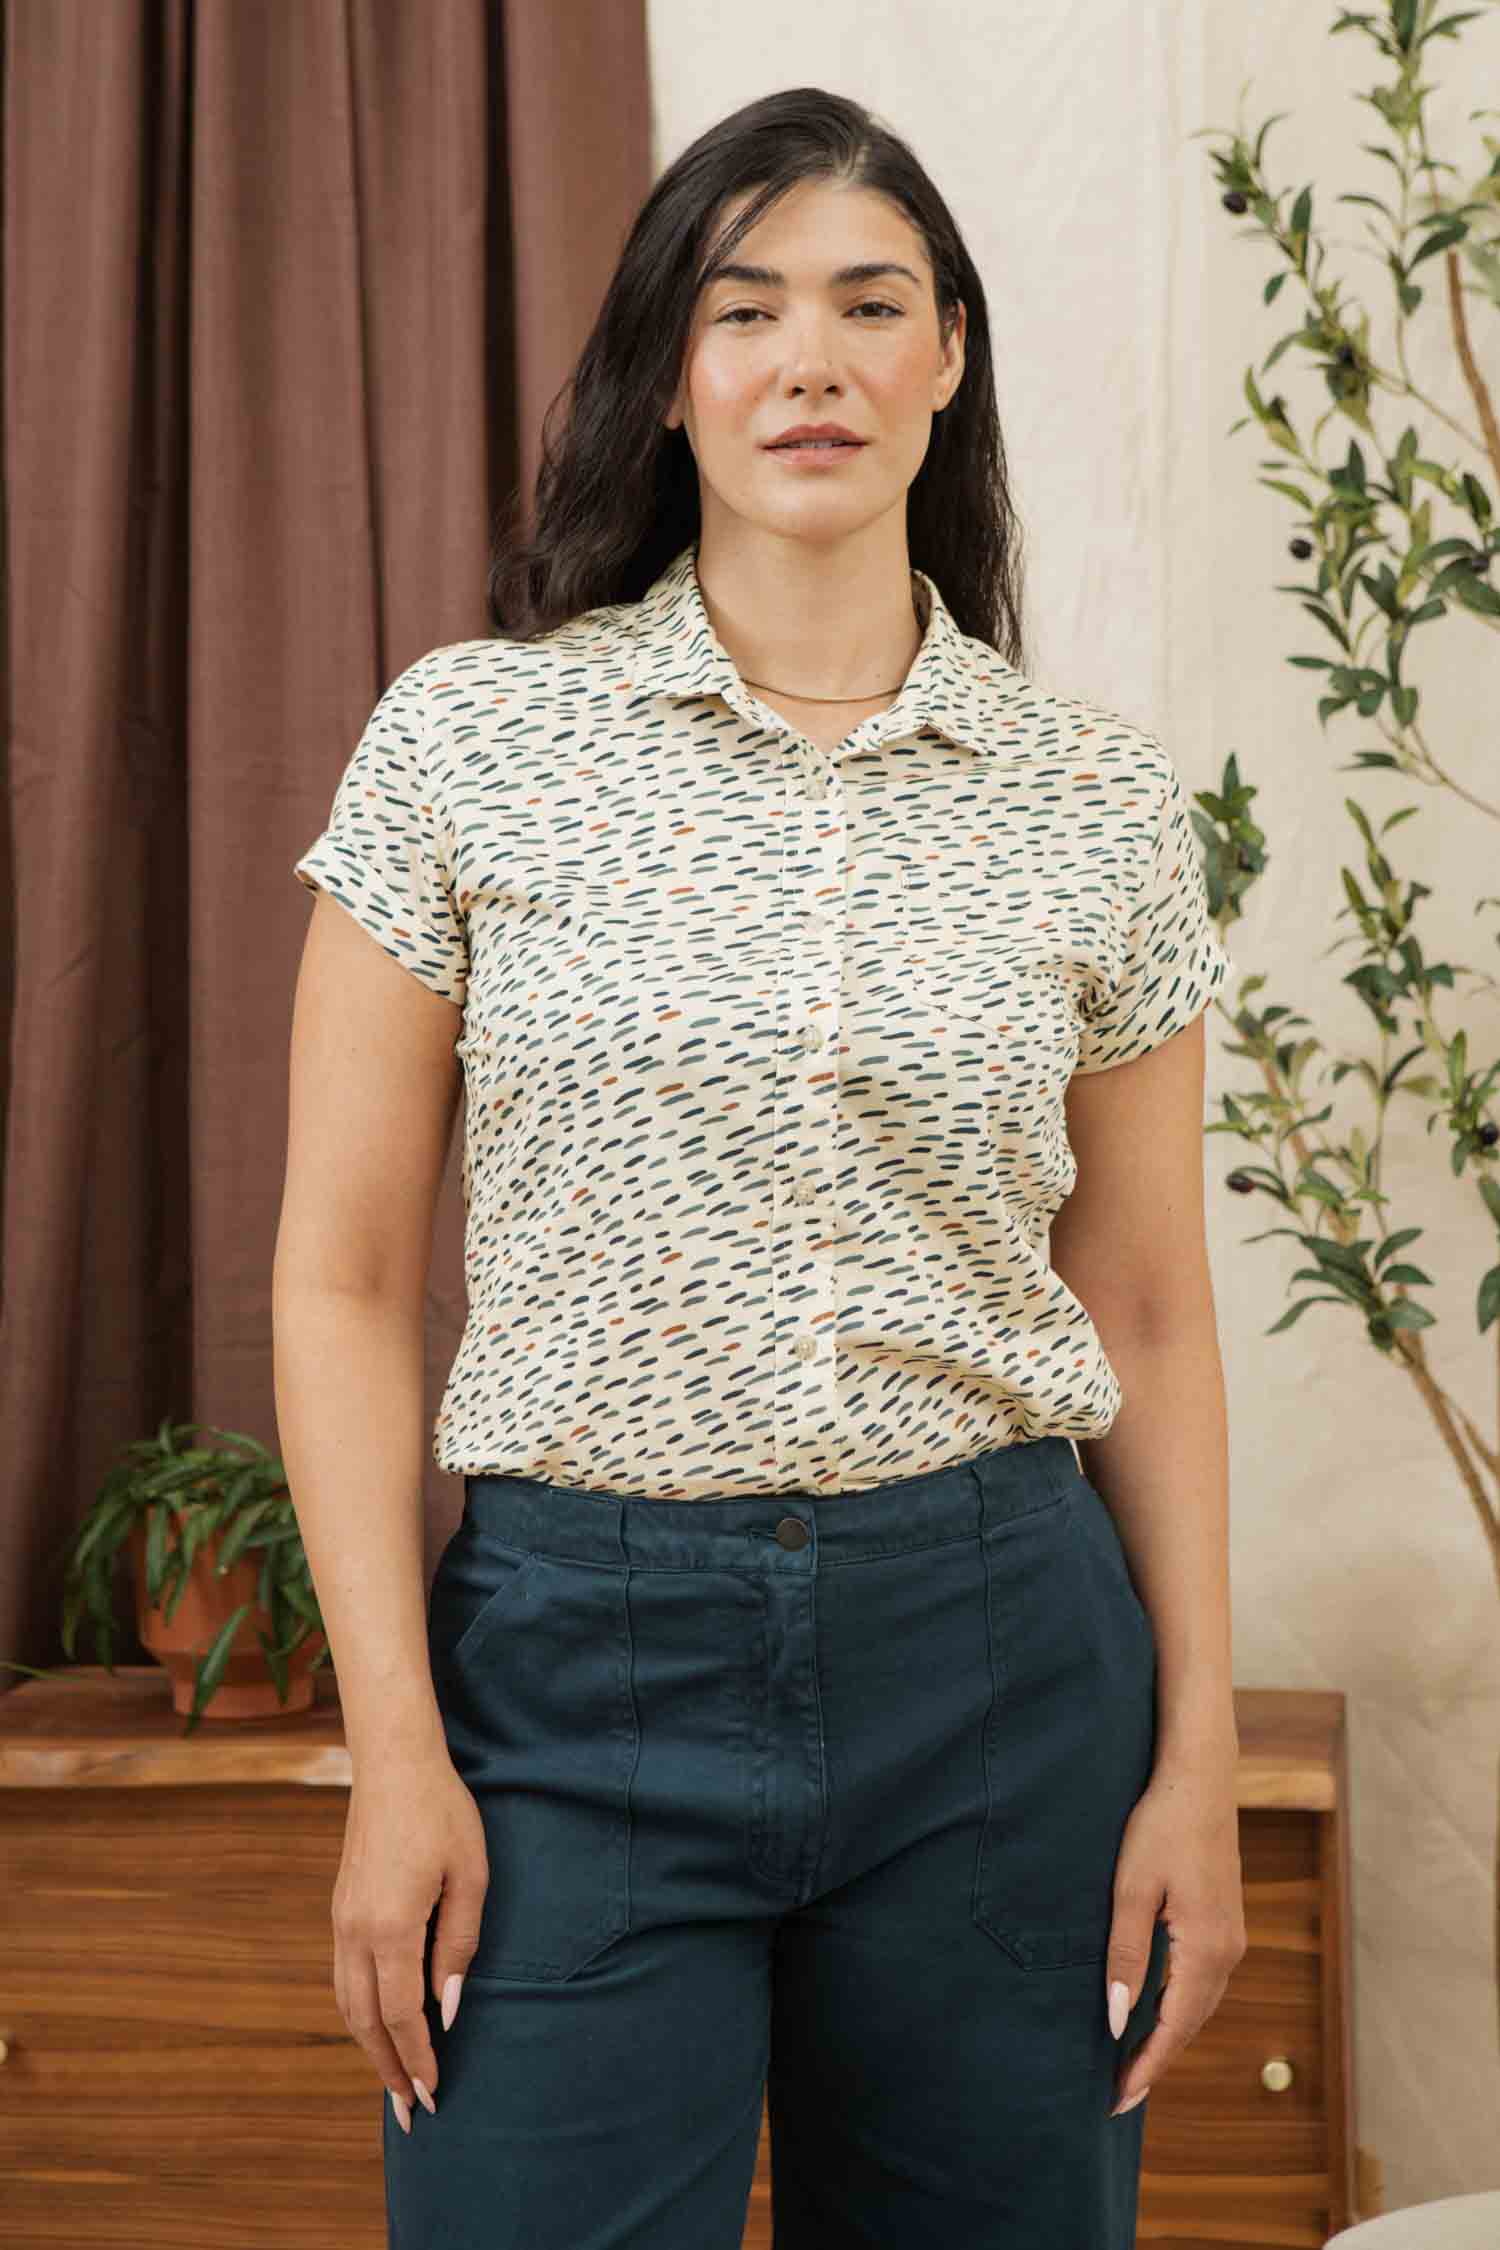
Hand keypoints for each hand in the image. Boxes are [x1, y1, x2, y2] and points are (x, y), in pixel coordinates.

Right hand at [332, 1755, 488, 2133]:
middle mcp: (354, 1931)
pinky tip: (379, 2027)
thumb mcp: (470, 1877)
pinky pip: (343, 1979)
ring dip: (369, 2048)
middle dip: (387, 2071)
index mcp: (390, 1927)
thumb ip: (458, 1947)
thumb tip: (446, 2010)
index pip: (401, 2016)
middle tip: (410, 2113)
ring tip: (394, 2082)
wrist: (394, 1764)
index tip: (434, 2095)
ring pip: (346, 2004)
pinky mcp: (340, 1910)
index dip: (418, 2059)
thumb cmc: (443, 1813)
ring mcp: (340, 1921)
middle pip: (364, 2022)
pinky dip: (359, 2014)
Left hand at [1104, 1751, 1246, 2116]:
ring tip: (1132, 2063)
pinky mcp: (1226, 1923)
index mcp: (1206, 1949)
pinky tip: (1156, 2011)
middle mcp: (1228, 1952)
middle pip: (1190, 2024)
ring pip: (1199, 2005)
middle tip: (1118, 2096)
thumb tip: (1118, 2020)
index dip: (1146, 2067)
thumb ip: (1125, 1955)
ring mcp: (1232, 1938)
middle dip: (1155, 2061)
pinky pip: (1203, 1983)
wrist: (1199, 1778)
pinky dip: (1179, 2007)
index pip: (1173, 2027)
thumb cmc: (1160, 1825)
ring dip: (1169, 2036)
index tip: (1118, 2101)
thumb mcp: (1131, 1888)